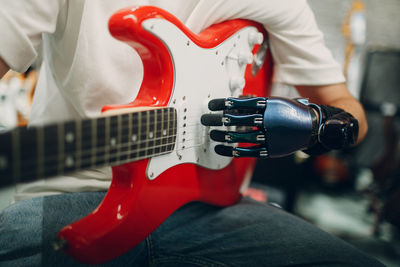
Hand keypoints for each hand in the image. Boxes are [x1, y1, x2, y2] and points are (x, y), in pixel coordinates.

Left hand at [201, 97, 358, 157]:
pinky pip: (248, 151)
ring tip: (210, 134)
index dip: (223, 104)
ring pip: (240, 136)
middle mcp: (268, 120)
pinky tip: (221, 149)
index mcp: (269, 105)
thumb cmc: (292, 113)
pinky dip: (232, 150)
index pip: (240, 103)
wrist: (315, 127)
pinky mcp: (270, 149)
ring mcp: (269, 136)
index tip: (212, 105)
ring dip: (222, 135)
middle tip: (204, 119)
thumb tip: (237, 100)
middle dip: (217, 120)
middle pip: (236, 120)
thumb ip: (257, 103)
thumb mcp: (276, 102)